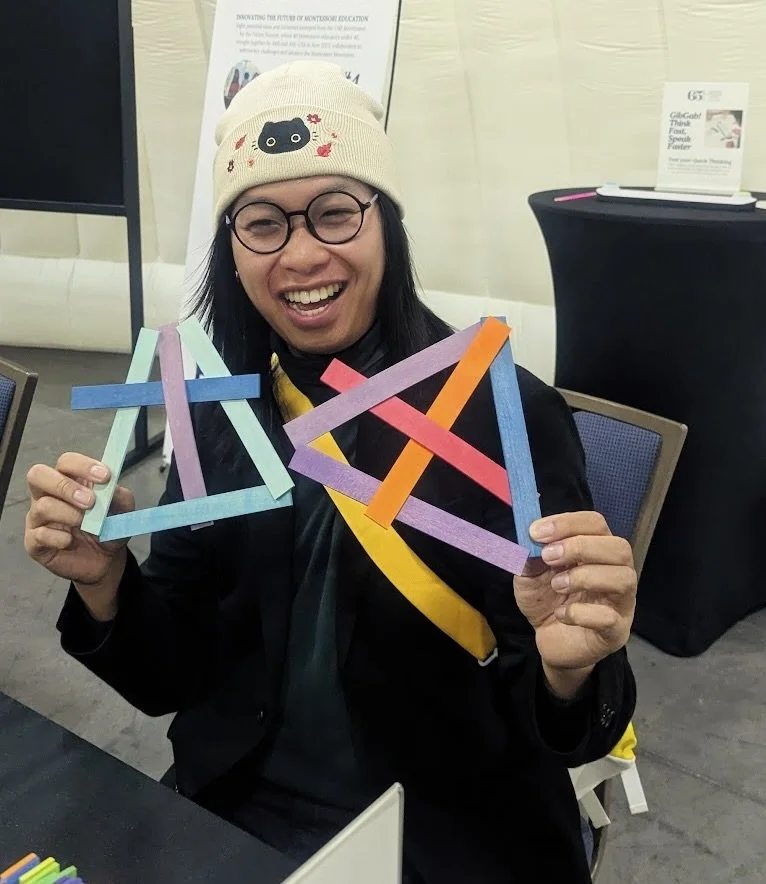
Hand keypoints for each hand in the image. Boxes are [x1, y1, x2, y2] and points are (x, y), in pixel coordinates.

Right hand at [25, 453, 133, 586]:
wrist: (105, 560)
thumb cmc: (108, 528)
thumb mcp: (123, 511)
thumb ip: (120, 497)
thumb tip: (112, 488)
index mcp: (70, 481)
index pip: (66, 462)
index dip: (83, 465)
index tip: (105, 477)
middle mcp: (49, 495)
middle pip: (38, 474)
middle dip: (64, 486)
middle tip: (90, 501)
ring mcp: (39, 518)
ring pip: (42, 506)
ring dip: (69, 514)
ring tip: (86, 524)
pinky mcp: (34, 542)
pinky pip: (39, 534)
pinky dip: (59, 538)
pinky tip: (71, 541)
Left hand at [514, 512, 635, 683]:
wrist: (549, 642)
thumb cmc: (547, 601)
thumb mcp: (529, 575)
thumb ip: (529, 556)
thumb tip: (528, 539)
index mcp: (596, 551)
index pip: (595, 524)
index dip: (567, 523)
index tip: (536, 532)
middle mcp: (616, 572)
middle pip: (619, 547)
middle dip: (580, 546)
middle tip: (548, 557)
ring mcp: (620, 602)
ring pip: (624, 578)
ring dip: (585, 576)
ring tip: (557, 585)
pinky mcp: (615, 632)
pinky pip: (610, 618)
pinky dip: (582, 614)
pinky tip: (562, 614)